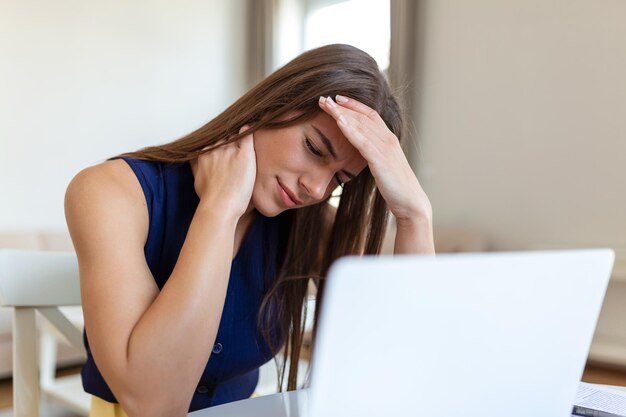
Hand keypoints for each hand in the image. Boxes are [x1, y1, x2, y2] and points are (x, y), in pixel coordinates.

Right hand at [193, 126, 255, 218]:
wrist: (220, 206)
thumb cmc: (209, 198)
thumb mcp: (197, 180)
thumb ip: (198, 167)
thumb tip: (200, 165)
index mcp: (204, 154)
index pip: (214, 142)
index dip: (221, 147)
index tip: (226, 152)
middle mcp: (215, 149)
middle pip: (225, 138)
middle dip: (230, 143)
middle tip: (237, 153)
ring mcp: (229, 150)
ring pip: (235, 136)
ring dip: (240, 140)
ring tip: (245, 147)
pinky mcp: (244, 154)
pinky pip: (247, 136)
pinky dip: (249, 132)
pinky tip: (251, 129)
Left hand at [319, 96, 431, 224]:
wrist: (411, 202)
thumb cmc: (396, 187)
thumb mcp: (383, 166)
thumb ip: (373, 155)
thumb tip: (361, 152)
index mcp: (388, 139)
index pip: (370, 115)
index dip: (354, 105)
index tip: (338, 98)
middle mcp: (388, 139)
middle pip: (362, 116)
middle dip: (343, 106)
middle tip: (324, 98)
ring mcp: (385, 148)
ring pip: (361, 125)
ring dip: (342, 113)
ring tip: (326, 104)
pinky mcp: (381, 159)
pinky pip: (362, 141)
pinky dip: (350, 129)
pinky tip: (338, 121)